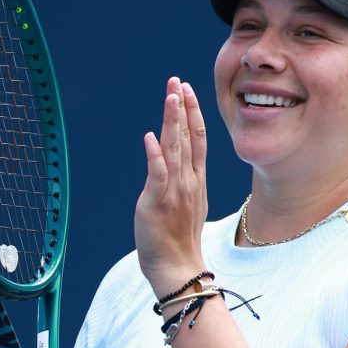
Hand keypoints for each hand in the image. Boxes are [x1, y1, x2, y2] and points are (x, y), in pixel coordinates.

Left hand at [134, 77, 208, 296]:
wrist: (178, 267)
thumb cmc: (178, 237)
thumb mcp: (187, 202)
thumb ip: (183, 178)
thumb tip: (173, 158)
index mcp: (196, 180)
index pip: (197, 139)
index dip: (192, 113)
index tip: (187, 90)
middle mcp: (188, 181)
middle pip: (188, 138)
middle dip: (182, 107)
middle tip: (178, 81)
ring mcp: (174, 191)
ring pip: (175, 150)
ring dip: (172, 122)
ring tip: (170, 96)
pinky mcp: (157, 203)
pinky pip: (157, 176)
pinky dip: (154, 156)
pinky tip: (150, 137)